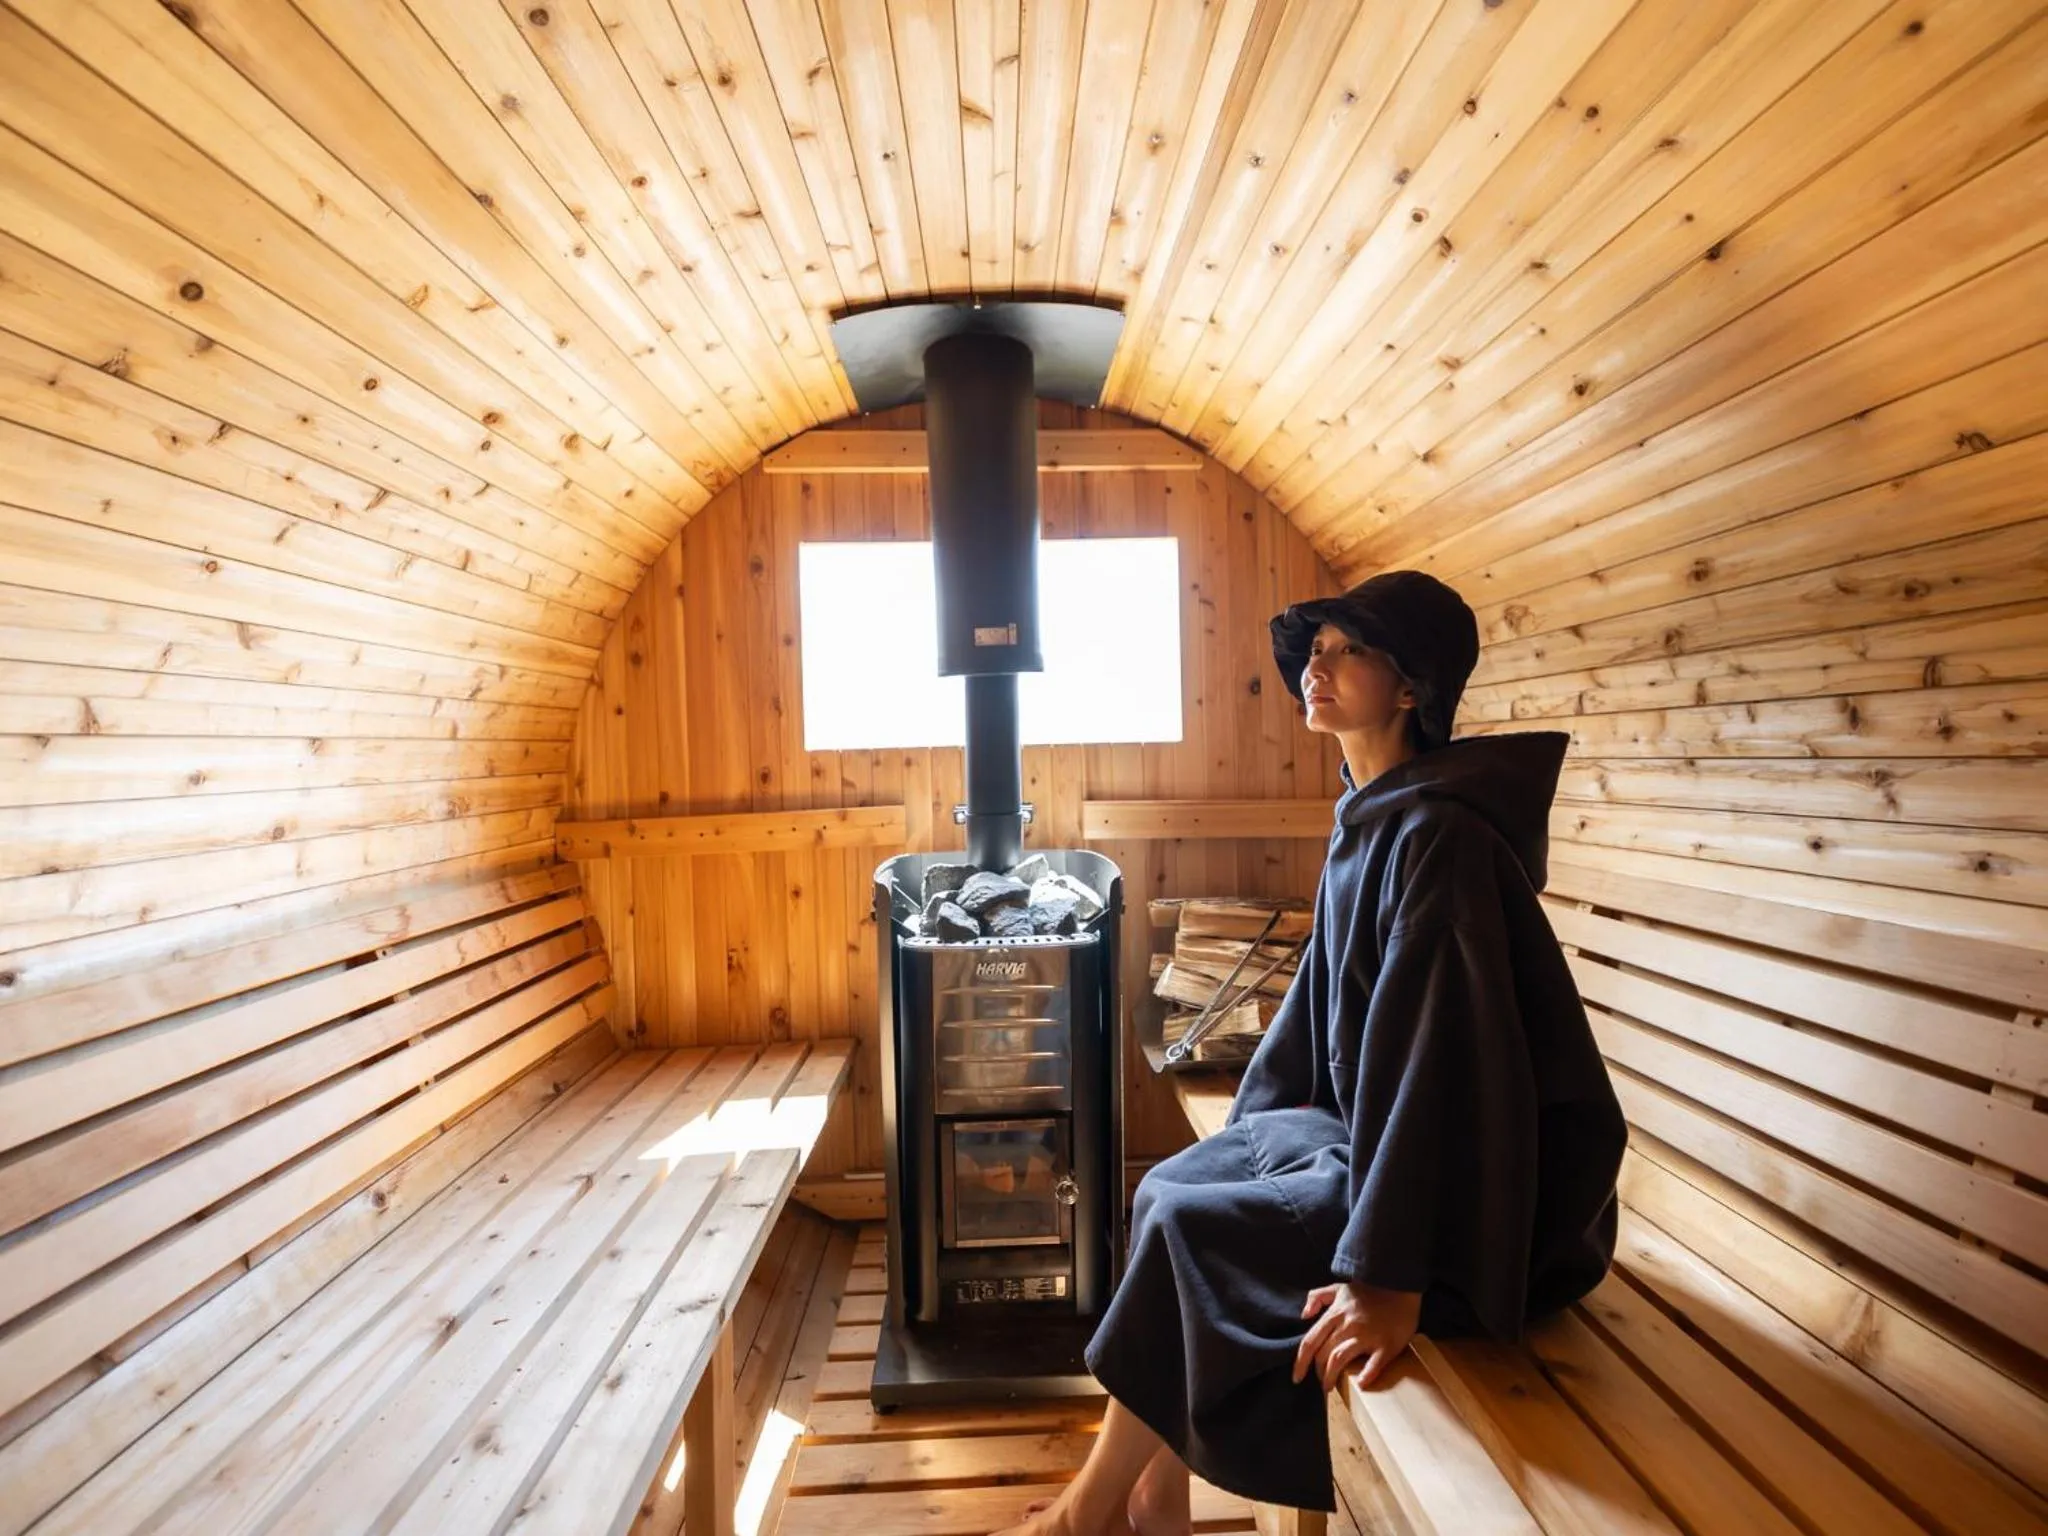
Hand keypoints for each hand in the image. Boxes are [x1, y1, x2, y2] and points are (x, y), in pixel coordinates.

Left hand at [1292, 1280, 1420, 1391]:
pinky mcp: (1386, 1345)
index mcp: (1335, 1314)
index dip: (1300, 1362)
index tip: (1296, 1378)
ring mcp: (1367, 1336)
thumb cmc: (1369, 1291)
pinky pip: (1374, 1365)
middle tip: (1321, 1383)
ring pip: (1340, 1360)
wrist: (1400, 1286)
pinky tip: (1360, 1384)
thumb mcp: (1339, 1288)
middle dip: (1318, 1373)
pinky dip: (1365, 1376)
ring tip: (1331, 1387)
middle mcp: (1347, 1325)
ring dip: (1332, 1377)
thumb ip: (1317, 1297)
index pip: (1310, 1342)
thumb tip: (1304, 1315)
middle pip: (1323, 1355)